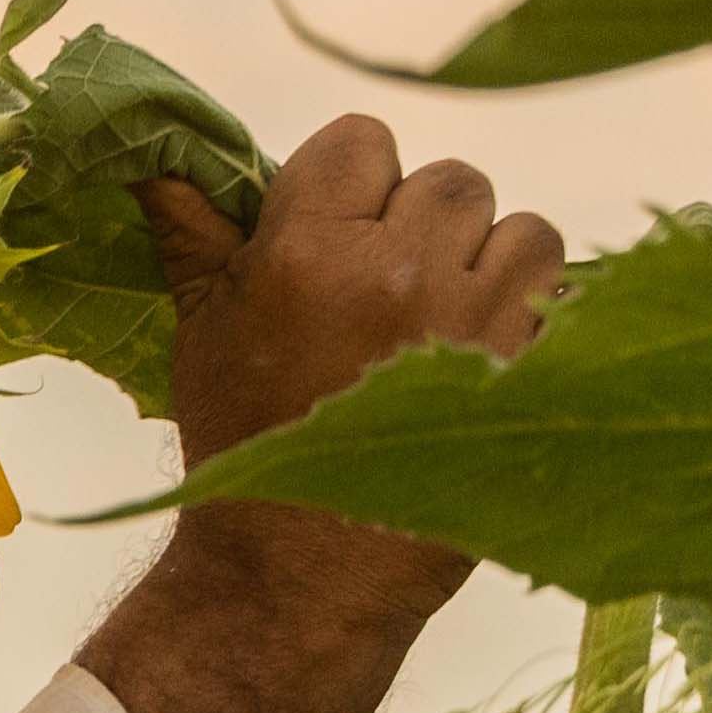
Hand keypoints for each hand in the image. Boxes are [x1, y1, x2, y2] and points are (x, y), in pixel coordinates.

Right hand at [136, 115, 568, 628]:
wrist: (299, 572)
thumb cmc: (242, 438)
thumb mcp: (201, 327)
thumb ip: (193, 229)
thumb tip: (154, 154)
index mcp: (305, 251)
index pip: (362, 141)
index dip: (353, 183)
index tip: (340, 236)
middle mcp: (395, 270)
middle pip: (450, 180)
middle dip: (424, 225)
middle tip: (393, 288)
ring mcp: (470, 318)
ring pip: (520, 227)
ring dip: (490, 263)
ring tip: (447, 318)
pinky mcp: (527, 366)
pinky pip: (558, 289)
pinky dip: (531, 311)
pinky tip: (485, 351)